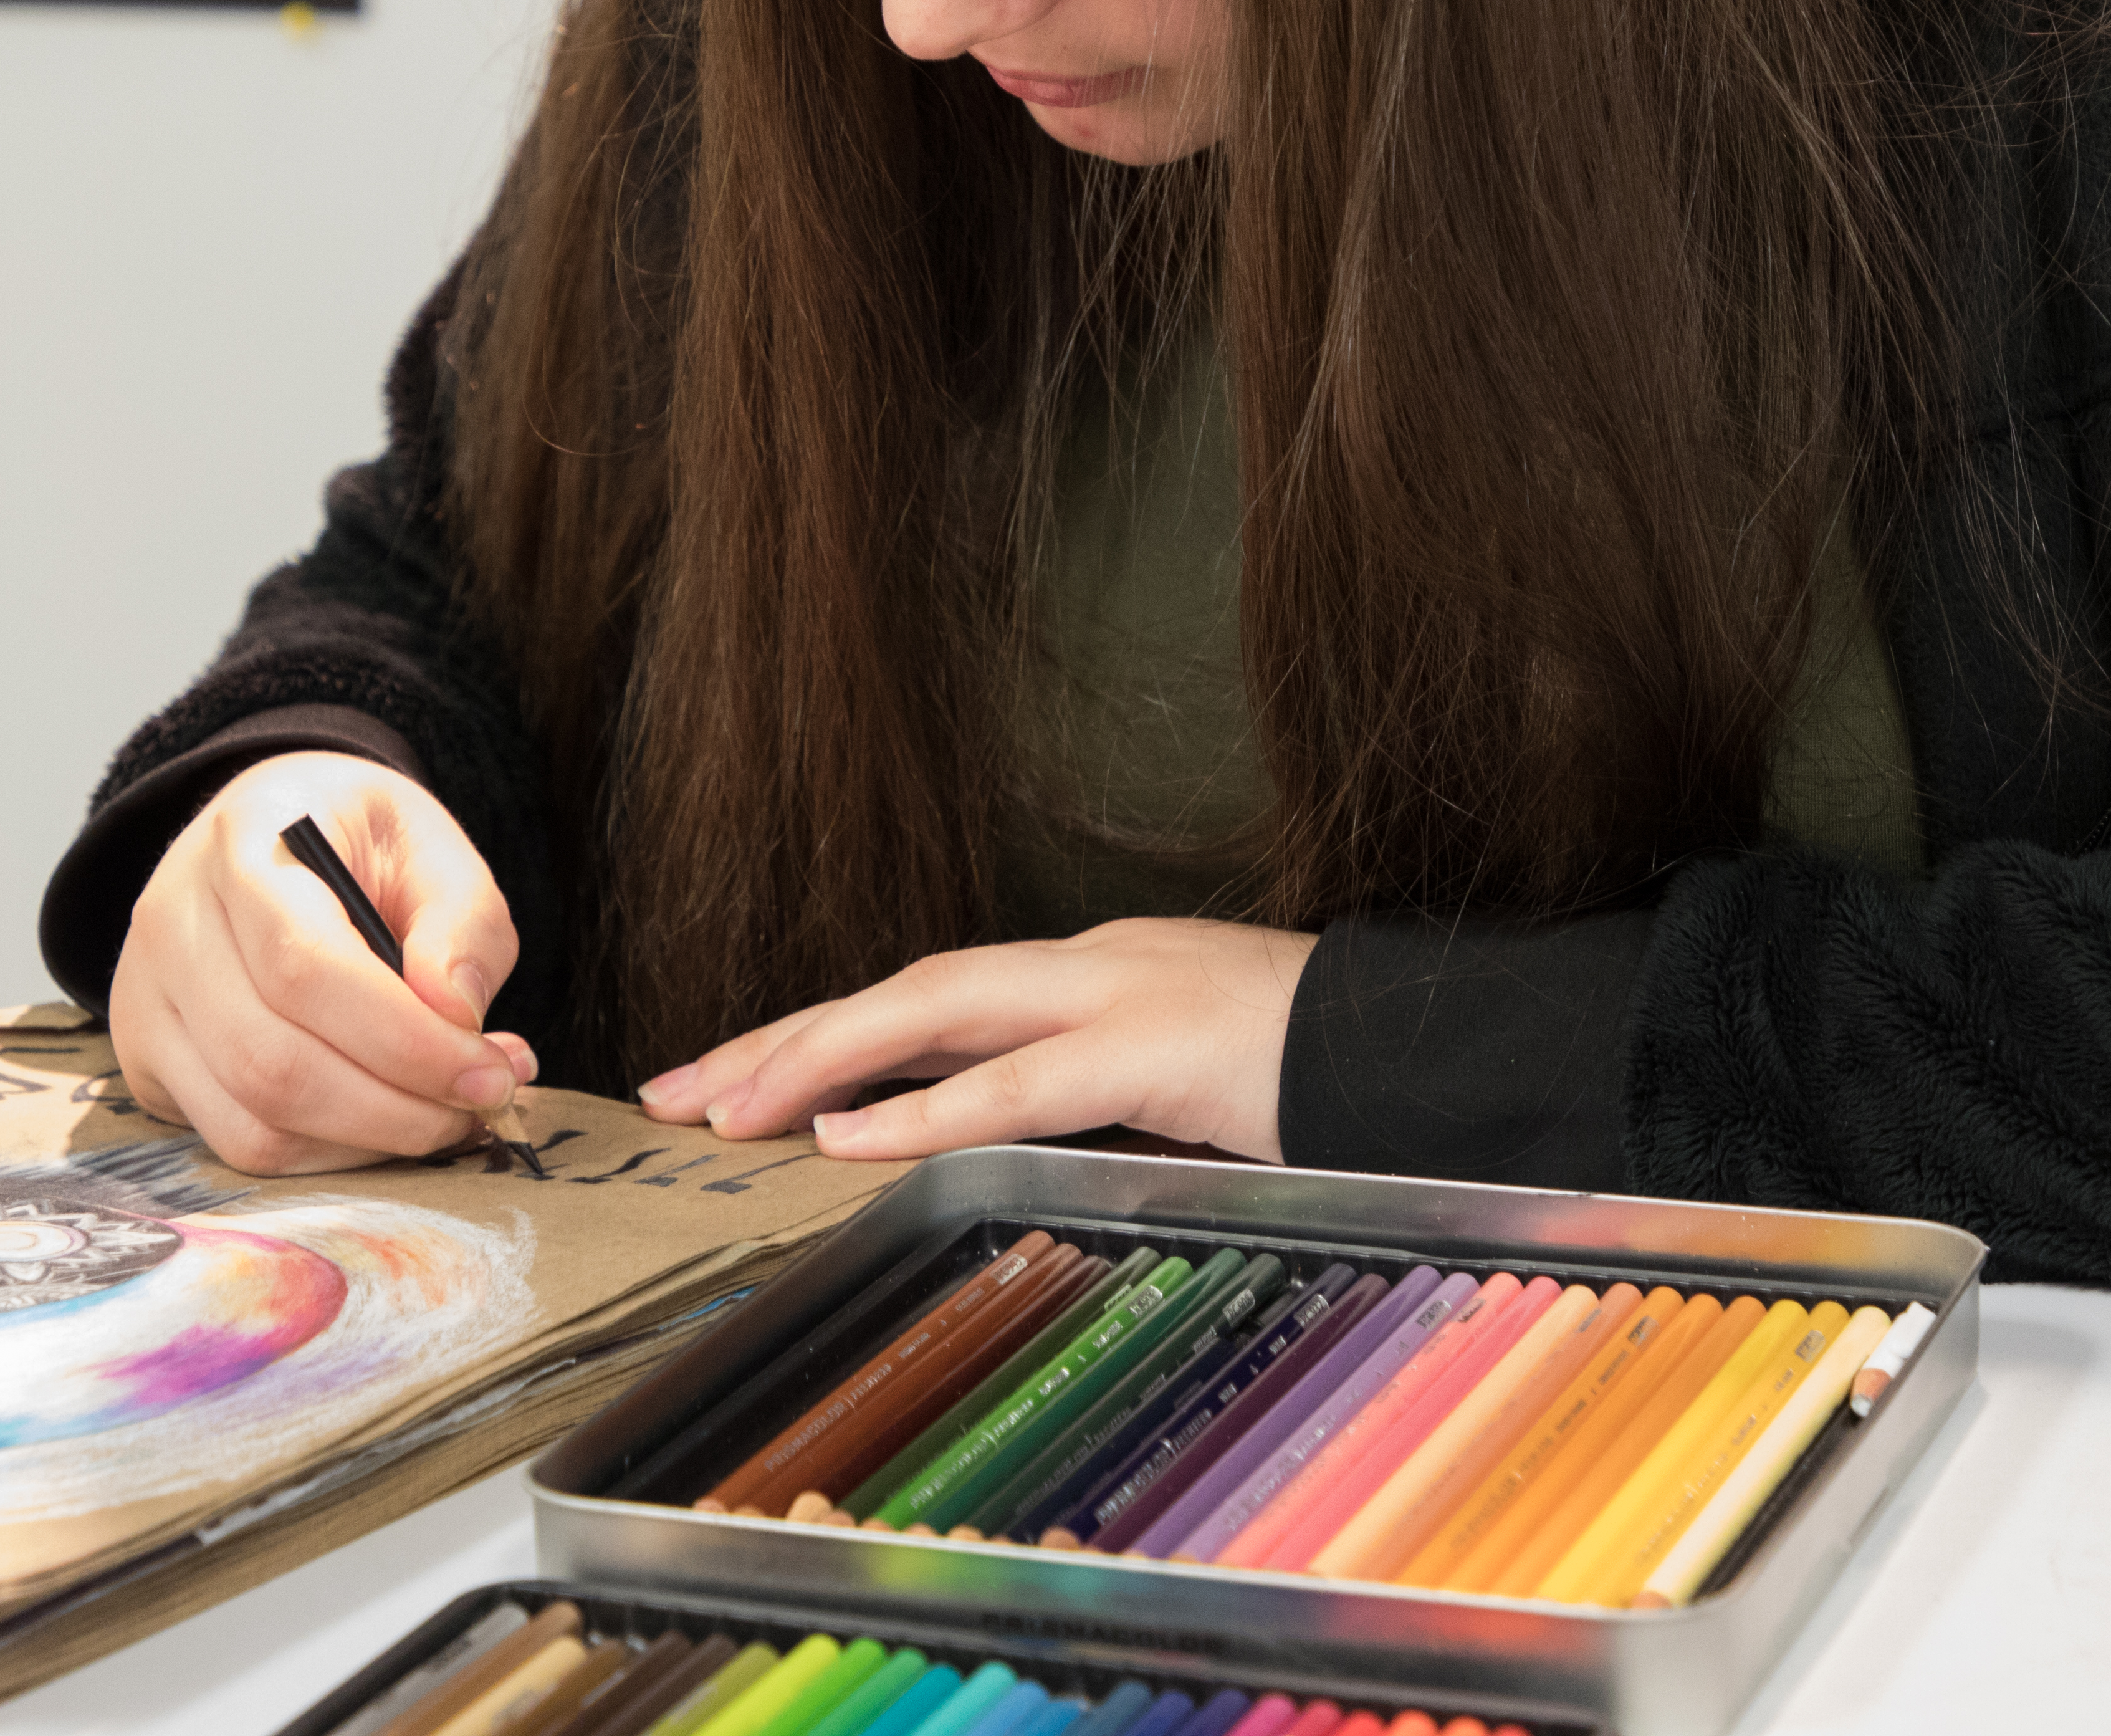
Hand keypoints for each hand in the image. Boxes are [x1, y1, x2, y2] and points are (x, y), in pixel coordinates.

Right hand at [108, 749, 534, 1173]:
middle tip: (483, 1103)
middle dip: (398, 1108)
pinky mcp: (146, 1060)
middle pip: (272, 1062)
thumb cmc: (355, 841)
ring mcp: (144, 997)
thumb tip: (456, 1015)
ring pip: (252, 1121)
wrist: (268, 835)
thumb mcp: (430, 845)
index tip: (490, 1073)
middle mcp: (170, 922)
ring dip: (368, 1142)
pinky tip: (383, 1120)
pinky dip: (325, 1154)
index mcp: (243, 843)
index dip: (404, 1040)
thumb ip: (463, 922)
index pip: (304, 967)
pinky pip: (236, 1141)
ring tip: (444, 1112)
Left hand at [636, 918, 1315, 1164]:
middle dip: (785, 1037)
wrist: (1431, 1045)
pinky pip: (1023, 1083)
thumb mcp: (1178, 1089)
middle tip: (679, 1092)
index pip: (930, 997)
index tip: (729, 1079)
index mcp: (1093, 974)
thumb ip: (1087, 1101)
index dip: (823, 1035)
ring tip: (732, 1108)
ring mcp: (1125, 994)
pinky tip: (847, 1139)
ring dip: (823, 1058)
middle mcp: (1092, 964)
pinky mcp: (1161, 1047)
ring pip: (940, 1011)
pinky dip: (928, 1110)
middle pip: (907, 988)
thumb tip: (982, 1146)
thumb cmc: (1314, 1077)